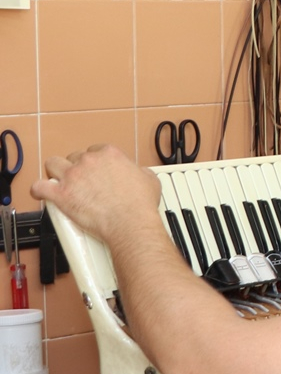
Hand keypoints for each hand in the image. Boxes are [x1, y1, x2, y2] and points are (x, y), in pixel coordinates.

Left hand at [32, 144, 161, 243]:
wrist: (130, 223)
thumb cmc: (139, 205)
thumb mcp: (149, 180)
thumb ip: (139, 171)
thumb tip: (138, 173)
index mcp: (109, 154)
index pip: (95, 150)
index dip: (94, 161)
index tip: (96, 170)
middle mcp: (88, 162)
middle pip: (74, 157)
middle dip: (76, 167)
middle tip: (81, 179)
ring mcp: (72, 177)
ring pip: (53, 164)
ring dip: (55, 171)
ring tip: (59, 180)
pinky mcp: (61, 194)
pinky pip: (39, 186)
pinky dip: (38, 189)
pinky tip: (41, 192)